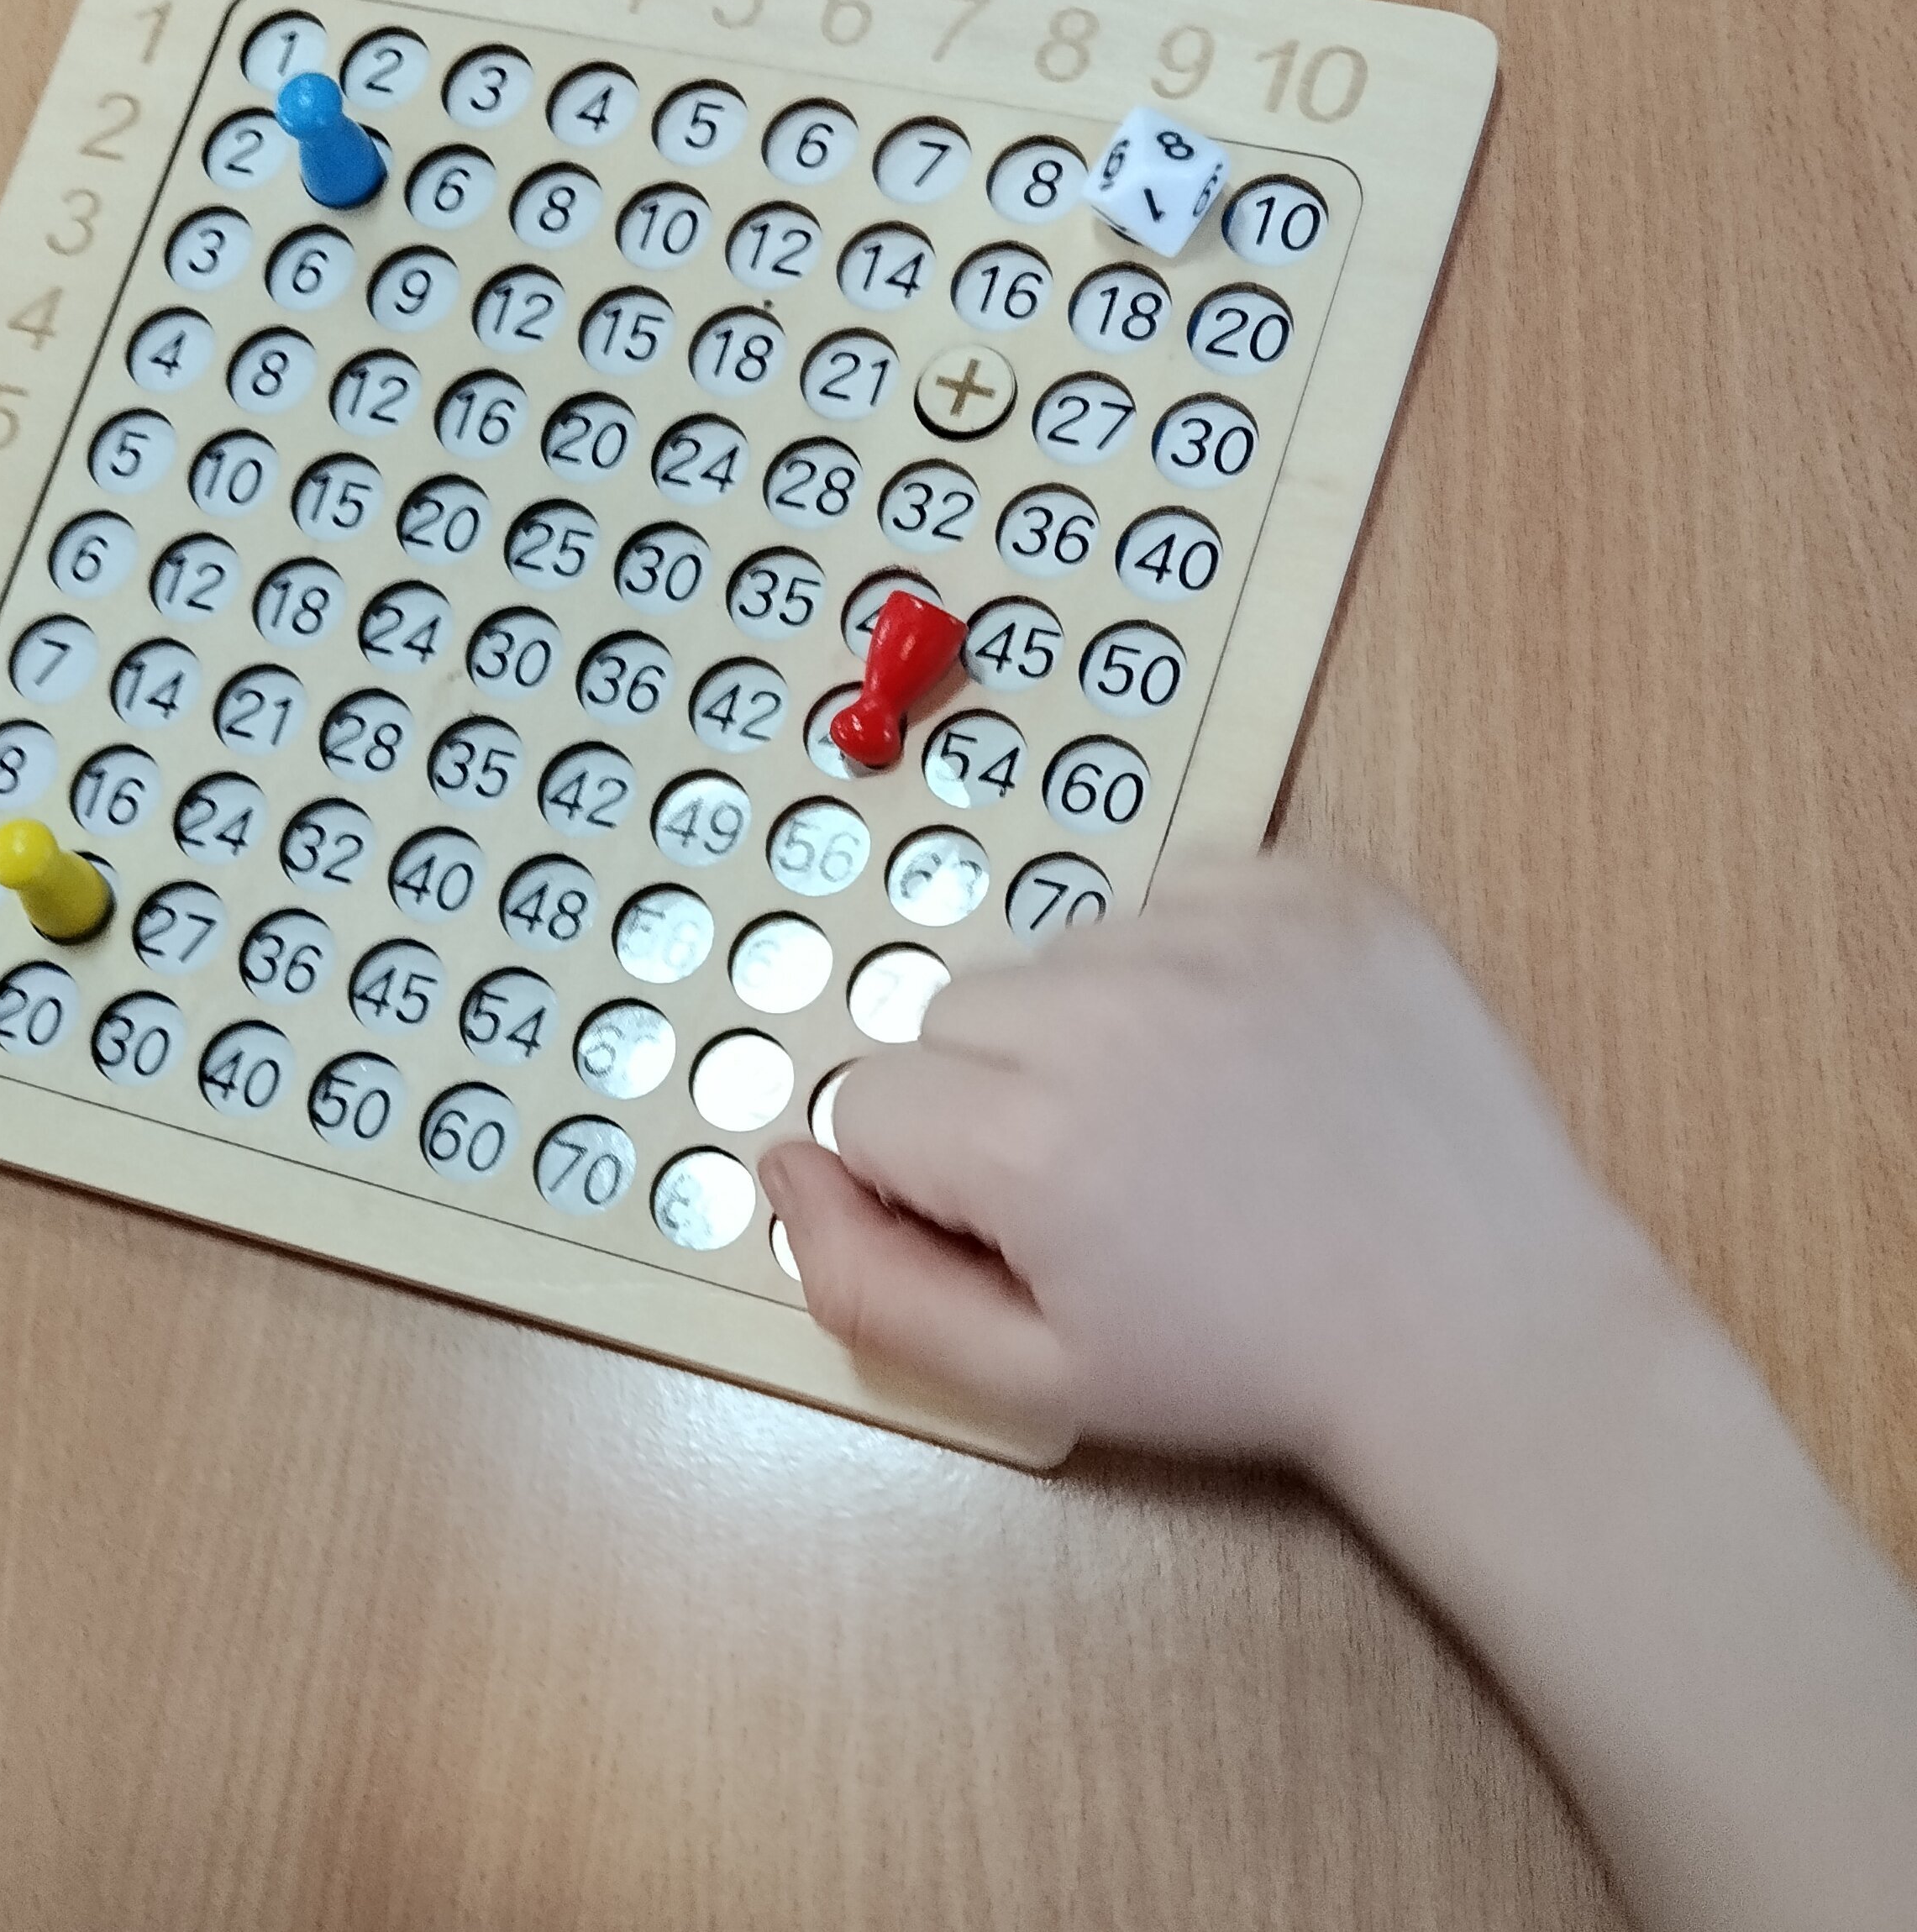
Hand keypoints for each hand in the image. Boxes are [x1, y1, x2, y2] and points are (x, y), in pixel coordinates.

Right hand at [761, 857, 1675, 1469]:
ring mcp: (1225, 933)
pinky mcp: (1315, 887)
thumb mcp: (1037, 1379)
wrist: (1485, 1331)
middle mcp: (1109, 1011)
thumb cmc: (1254, 1368)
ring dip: (1094, 1020)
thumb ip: (868, 1284)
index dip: (934, 1178)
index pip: (869, 1101)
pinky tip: (1256, 1048)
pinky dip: (1193, 955)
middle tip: (1120, 1181)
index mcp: (1029, 1141)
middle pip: (955, 1011)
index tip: (1030, 1228)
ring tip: (1201, 1117)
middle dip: (1001, 1094)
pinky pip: (1179, 884)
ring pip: (1061, 947)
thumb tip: (777, 1166)